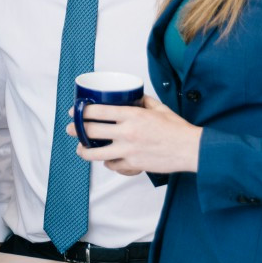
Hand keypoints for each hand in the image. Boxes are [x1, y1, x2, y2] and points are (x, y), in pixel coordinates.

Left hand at [73, 93, 200, 175]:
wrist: (191, 150)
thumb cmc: (177, 129)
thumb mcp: (159, 108)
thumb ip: (143, 101)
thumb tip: (133, 96)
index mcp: (132, 115)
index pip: (98, 111)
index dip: (82, 111)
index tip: (75, 112)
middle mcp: (127, 132)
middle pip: (90, 131)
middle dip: (75, 130)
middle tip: (70, 129)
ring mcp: (128, 150)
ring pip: (95, 153)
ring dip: (83, 151)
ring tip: (80, 149)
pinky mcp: (133, 164)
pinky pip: (112, 165)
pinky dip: (108, 163)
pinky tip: (106, 160)